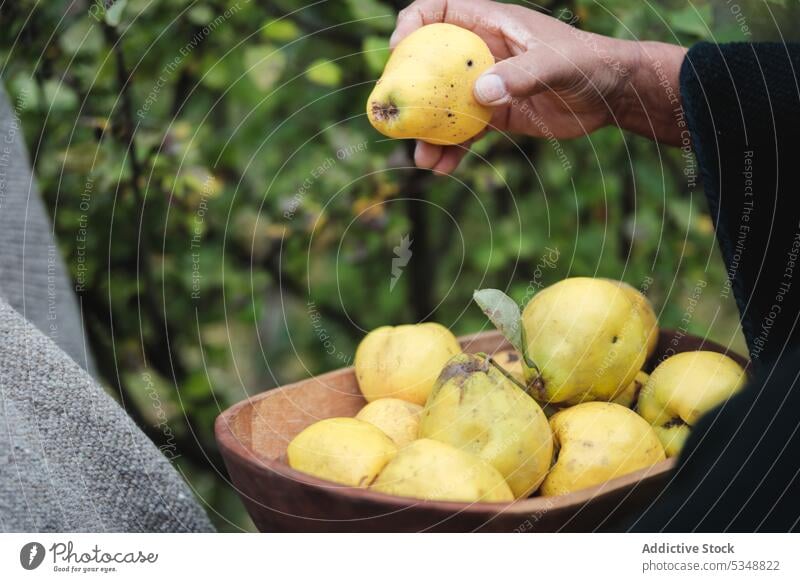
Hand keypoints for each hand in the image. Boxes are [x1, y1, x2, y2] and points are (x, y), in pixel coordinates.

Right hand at [390, 0, 686, 172]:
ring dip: (429, 133)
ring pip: (442, 106)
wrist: (611, 96)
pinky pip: (463, 132)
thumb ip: (522, 75)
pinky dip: (452, 150)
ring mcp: (485, 86)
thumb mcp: (557, 63)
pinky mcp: (494, 115)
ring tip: (425, 159)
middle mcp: (480, 53)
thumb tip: (480, 94)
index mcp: (489, 24)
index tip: (400, 52)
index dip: (412, 24)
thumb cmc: (588, 63)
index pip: (438, 11)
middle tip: (398, 119)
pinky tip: (444, 168)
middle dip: (410, 92)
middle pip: (428, 65)